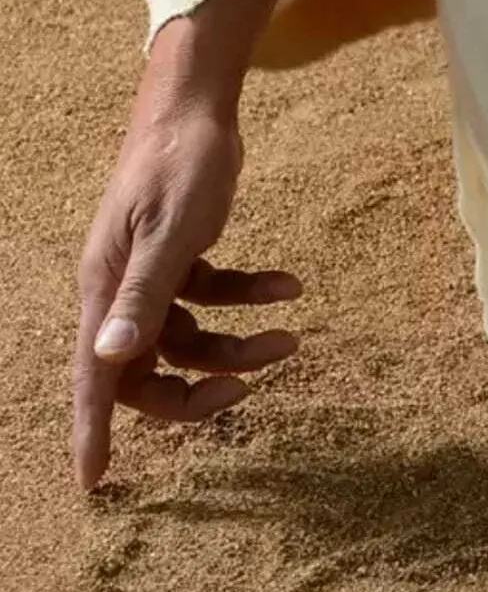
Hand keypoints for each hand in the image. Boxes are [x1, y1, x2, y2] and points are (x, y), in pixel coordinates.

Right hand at [72, 104, 301, 489]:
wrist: (198, 110)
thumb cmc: (178, 162)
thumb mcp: (170, 230)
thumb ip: (145, 295)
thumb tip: (108, 358)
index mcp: (105, 288)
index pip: (92, 375)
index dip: (90, 431)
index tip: (92, 482)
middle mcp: (121, 288)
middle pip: (147, 369)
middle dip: (197, 388)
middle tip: (248, 390)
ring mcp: (152, 274)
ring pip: (190, 337)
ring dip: (241, 343)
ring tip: (294, 336)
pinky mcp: (182, 257)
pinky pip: (213, 297)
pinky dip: (250, 296)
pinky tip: (290, 285)